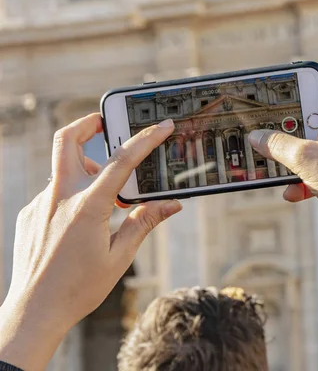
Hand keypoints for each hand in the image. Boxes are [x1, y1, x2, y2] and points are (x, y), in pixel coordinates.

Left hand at [0, 114, 181, 370]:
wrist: (34, 311)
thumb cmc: (79, 288)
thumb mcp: (120, 256)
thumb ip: (144, 222)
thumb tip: (171, 204)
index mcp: (87, 208)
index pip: (121, 162)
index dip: (146, 140)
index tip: (161, 126)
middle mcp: (59, 198)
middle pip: (67, 140)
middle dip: (88, 123)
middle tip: (106, 123)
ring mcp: (40, 205)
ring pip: (64, 170)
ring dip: (86, 169)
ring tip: (105, 197)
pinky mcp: (29, 215)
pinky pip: (54, 193)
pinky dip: (73, 196)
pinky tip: (81, 224)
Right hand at [249, 62, 317, 229]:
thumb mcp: (306, 161)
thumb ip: (278, 146)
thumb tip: (256, 137)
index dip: (310, 71)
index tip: (288, 87)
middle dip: (294, 121)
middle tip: (278, 131)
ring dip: (300, 151)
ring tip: (284, 166)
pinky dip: (313, 171)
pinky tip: (297, 192)